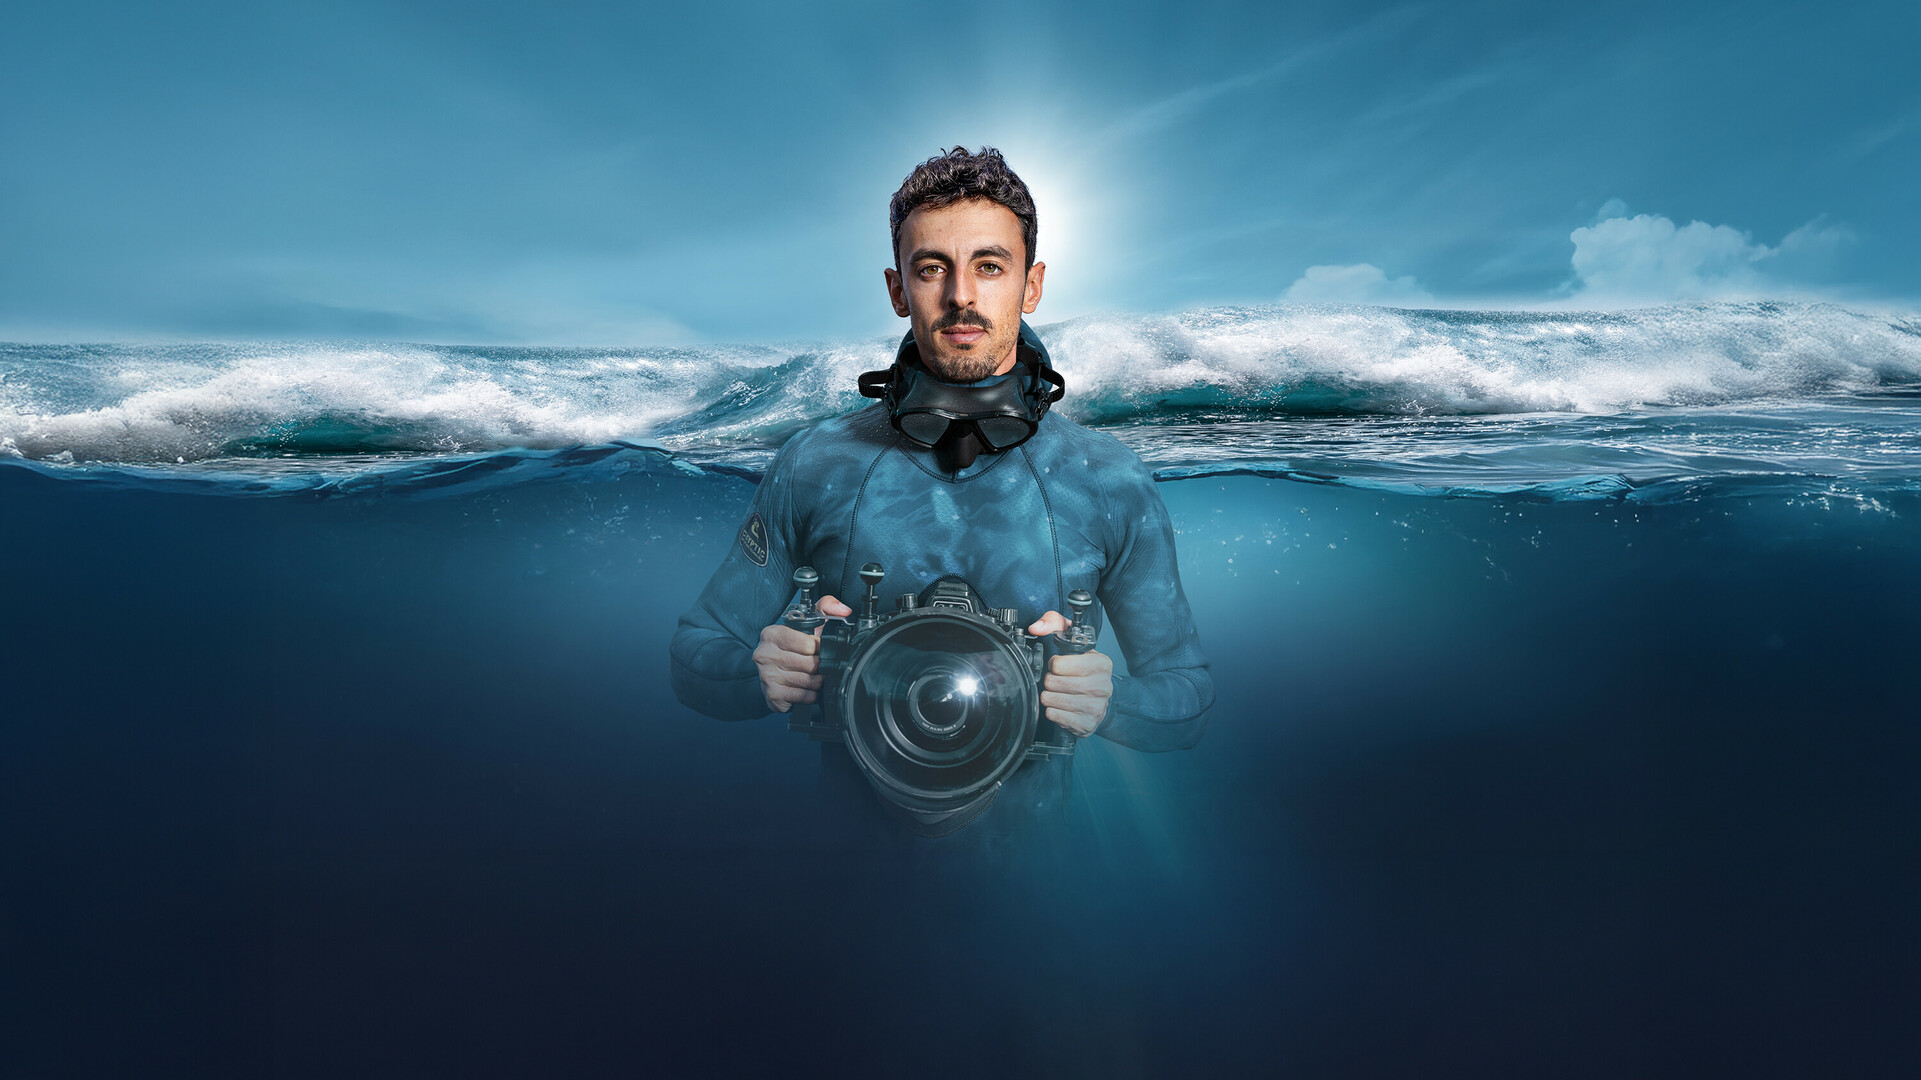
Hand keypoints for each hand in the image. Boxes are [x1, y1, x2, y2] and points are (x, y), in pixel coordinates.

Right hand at [754, 595, 851, 712]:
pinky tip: (807, 689)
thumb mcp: (805, 624)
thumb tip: (844, 610)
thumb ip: (825, 608)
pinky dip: (811, 694)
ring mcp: (767, 675)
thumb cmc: (791, 649)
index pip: (808, 644)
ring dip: (817, 681)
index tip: (820, 650)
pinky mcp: (772, 694)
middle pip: (810, 664)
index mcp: (772, 634)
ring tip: (815, 677)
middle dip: (820, 667)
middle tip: (820, 666)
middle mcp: (765, 653)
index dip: (820, 648)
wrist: (770, 674)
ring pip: (808, 680)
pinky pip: (803, 696)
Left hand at [1026, 610, 1113, 736]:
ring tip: (1059, 693)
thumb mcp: (1075, 643)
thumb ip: (1055, 624)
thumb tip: (1036, 627)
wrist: (1102, 700)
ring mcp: (1095, 707)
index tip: (1060, 666)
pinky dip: (1052, 711)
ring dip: (1050, 696)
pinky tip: (1062, 706)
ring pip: (1051, 700)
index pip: (1059, 665)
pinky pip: (1053, 715)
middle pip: (1053, 683)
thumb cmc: (1085, 671)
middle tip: (1058, 681)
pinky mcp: (1086, 724)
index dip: (1054, 665)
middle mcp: (1101, 686)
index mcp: (1101, 664)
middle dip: (1050, 681)